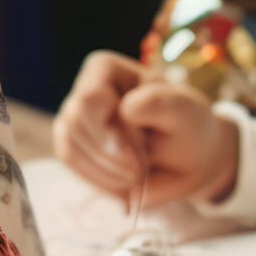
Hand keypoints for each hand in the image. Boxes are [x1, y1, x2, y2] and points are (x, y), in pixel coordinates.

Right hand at [52, 51, 237, 204]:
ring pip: (69, 148)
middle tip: (143, 170)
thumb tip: (126, 108)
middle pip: (77, 124)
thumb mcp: (184, 111)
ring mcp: (73, 119)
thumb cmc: (186, 128)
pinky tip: (124, 187)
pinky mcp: (71, 148)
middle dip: (112, 157)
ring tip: (137, 178)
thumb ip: (159, 104)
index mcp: (106, 68)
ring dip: (107, 173)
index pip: (91, 98)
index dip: (114, 132)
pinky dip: (100, 183)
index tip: (145, 152)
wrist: (185, 160)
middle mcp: (83, 89)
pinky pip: (72, 167)